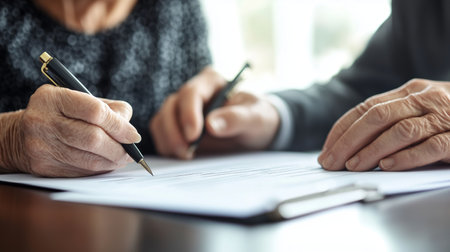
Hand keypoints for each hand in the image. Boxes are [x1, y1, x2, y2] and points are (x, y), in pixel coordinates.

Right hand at [11, 85, 140, 176]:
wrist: (19, 136)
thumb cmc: (60, 114)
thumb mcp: (79, 100)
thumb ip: (109, 108)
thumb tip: (130, 130)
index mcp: (53, 98)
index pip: (95, 112)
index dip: (120, 126)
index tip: (134, 135)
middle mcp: (43, 120)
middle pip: (93, 138)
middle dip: (119, 148)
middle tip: (130, 152)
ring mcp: (41, 146)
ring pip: (89, 159)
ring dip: (112, 161)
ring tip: (122, 158)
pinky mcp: (43, 167)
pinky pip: (81, 171)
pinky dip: (99, 169)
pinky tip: (105, 164)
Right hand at [150, 67, 279, 157]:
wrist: (256, 132)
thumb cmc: (258, 118)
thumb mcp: (256, 117)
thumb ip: (237, 118)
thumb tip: (212, 125)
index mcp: (211, 82)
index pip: (191, 93)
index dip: (189, 114)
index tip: (194, 136)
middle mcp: (192, 93)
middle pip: (171, 107)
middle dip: (174, 131)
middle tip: (186, 152)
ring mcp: (181, 110)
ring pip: (161, 121)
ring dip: (168, 140)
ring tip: (185, 156)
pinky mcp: (177, 128)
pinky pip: (162, 135)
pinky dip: (167, 147)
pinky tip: (181, 157)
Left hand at [318, 79, 449, 170]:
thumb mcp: (420, 110)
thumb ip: (393, 118)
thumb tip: (349, 143)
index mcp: (410, 91)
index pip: (366, 107)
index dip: (342, 129)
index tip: (326, 149)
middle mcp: (425, 98)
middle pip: (376, 117)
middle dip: (348, 141)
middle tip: (331, 162)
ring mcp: (445, 116)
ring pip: (400, 130)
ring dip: (371, 150)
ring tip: (353, 166)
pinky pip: (431, 146)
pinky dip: (407, 157)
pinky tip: (388, 166)